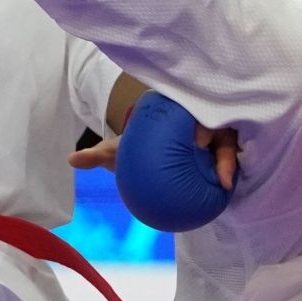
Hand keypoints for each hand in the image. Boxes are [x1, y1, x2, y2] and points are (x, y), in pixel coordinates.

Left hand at [70, 125, 239, 189]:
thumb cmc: (139, 144)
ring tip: (226, 182)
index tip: (198, 140)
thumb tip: (71, 159)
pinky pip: (230, 159)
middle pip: (216, 124)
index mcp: (176, 112)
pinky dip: (229, 171)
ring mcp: (215, 133)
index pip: (193, 112)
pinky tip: (227, 188)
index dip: (199, 123)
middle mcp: (198, 118)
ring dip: (228, 160)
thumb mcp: (122, 148)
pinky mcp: (223, 149)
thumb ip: (99, 153)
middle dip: (217, 137)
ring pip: (228, 142)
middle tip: (206, 150)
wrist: (150, 147)